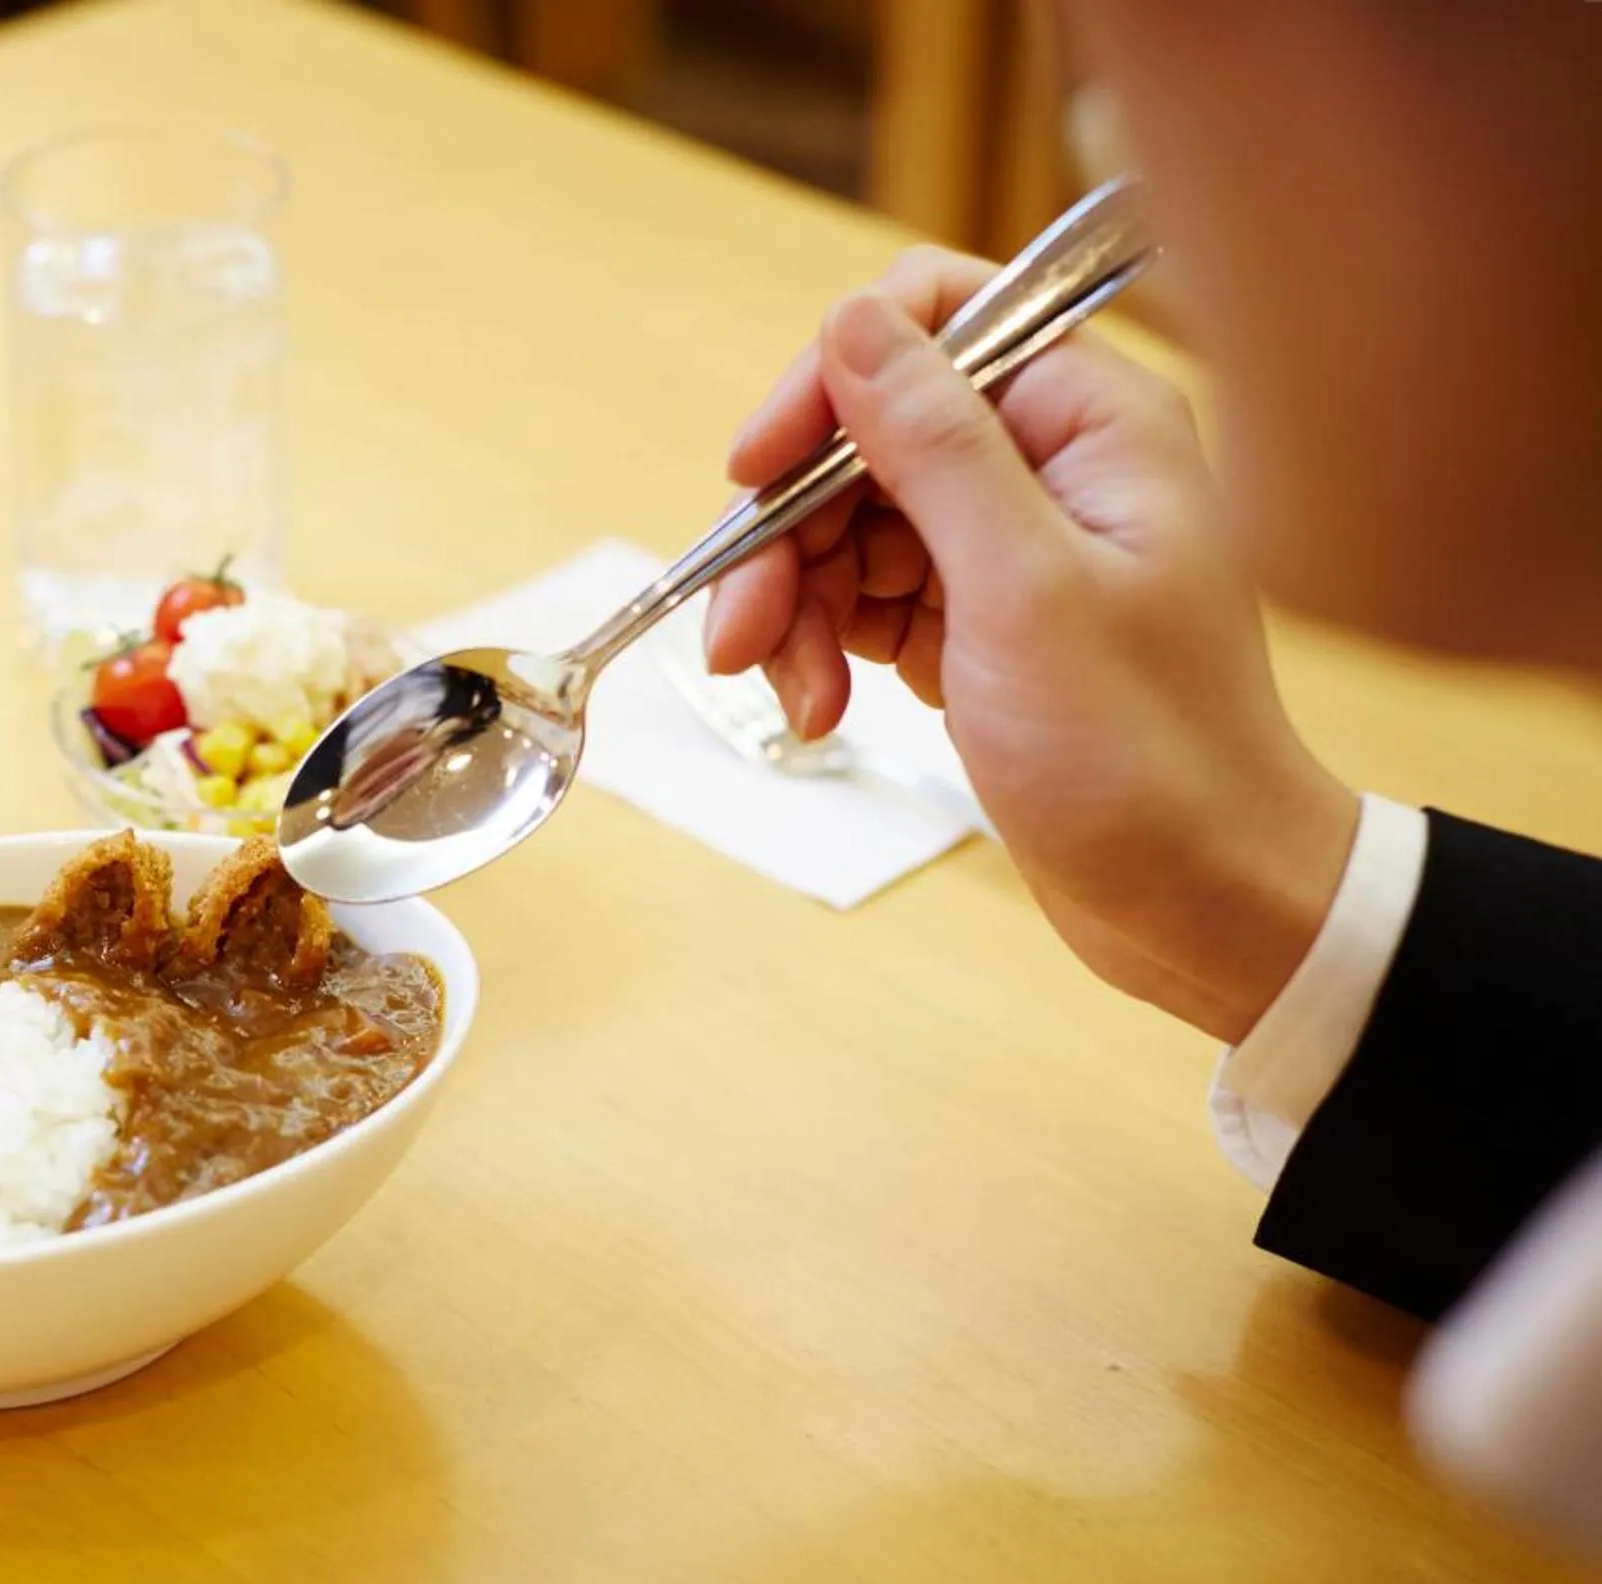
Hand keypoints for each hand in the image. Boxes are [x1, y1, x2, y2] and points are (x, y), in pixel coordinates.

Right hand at [703, 248, 1357, 1043]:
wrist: (1202, 901)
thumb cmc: (1147, 757)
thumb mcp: (1024, 591)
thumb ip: (936, 443)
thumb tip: (852, 321)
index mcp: (1088, 422)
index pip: (928, 324)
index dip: (828, 386)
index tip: (758, 472)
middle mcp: (1047, 464)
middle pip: (862, 436)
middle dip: (789, 531)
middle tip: (741, 631)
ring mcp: (1006, 546)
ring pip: (844, 522)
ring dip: (793, 604)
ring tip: (792, 697)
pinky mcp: (973, 621)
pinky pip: (858, 597)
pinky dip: (821, 648)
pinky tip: (824, 709)